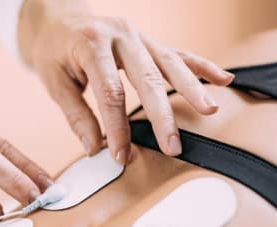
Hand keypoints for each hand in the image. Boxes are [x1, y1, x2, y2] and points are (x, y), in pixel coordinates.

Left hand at [19, 0, 234, 162]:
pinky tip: (223, 80)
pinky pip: (178, 54)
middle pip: (147, 79)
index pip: (111, 93)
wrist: (57, 21)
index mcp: (92, 45)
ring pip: (170, 63)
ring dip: (192, 89)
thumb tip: (94, 148)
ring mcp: (138, 36)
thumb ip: (76, 116)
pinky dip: (201, 67)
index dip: (118, 128)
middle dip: (162, 116)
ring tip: (210, 110)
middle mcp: (121, 35)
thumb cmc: (53, 52)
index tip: (120, 156)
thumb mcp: (55, 83)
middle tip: (172, 145)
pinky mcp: (148, 41)